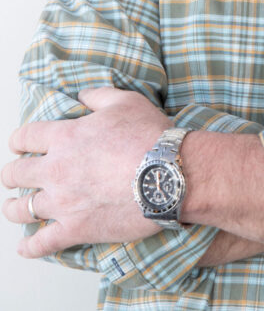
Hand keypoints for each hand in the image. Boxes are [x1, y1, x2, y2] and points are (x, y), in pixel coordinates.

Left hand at [1, 87, 169, 257]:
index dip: (18, 140)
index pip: (26, 137)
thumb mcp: (125, 102)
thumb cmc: (149, 136)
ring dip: (13, 208)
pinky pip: (41, 243)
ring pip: (21, 209)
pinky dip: (29, 246)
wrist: (168, 174)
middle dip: (11, 174)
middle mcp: (56, 170)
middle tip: (14, 176)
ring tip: (14, 208)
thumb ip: (98, 96)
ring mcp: (63, 202)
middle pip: (15, 174)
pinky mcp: (76, 229)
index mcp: (65, 137)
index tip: (18, 145)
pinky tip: (26, 246)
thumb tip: (82, 96)